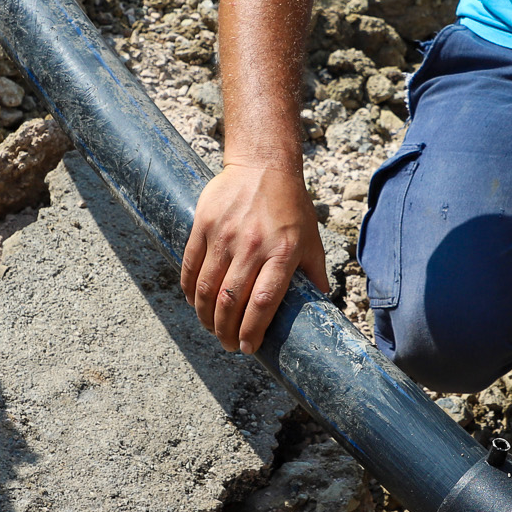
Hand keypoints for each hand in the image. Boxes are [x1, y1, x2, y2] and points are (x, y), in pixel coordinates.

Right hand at [181, 162, 327, 354]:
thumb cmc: (291, 205)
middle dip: (226, 330)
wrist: (263, 164)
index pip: (264, 302)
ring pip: (206, 287)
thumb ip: (314, 272)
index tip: (248, 347)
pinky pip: (190, 265)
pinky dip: (189, 290)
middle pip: (231, 300)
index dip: (252, 330)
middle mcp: (252, 245)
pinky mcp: (203, 224)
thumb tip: (322, 303)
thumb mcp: (311, 238)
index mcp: (282, 252)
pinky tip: (194, 302)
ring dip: (205, 316)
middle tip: (227, 343)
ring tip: (211, 328)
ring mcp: (224, 234)